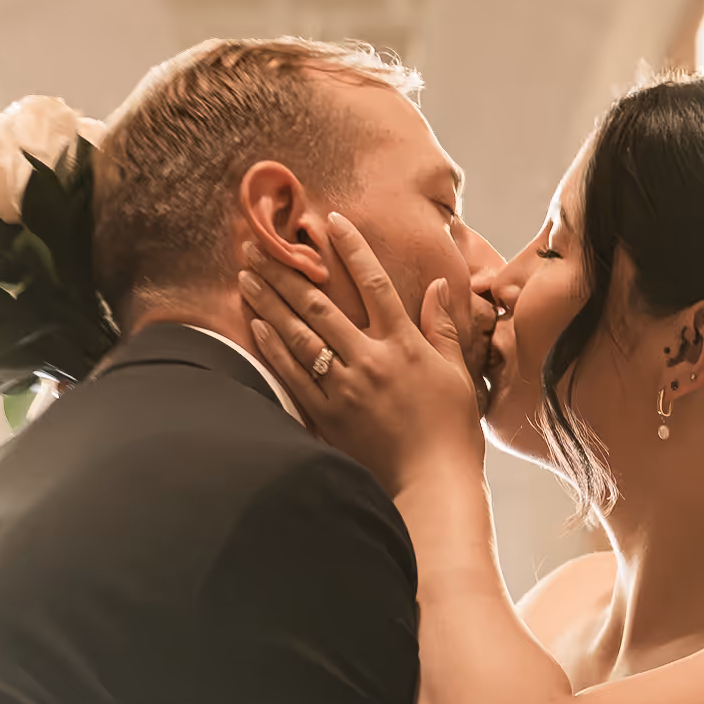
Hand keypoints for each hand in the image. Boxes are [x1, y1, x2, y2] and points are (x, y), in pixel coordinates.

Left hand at [239, 215, 484, 498]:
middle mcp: (371, 361)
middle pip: (321, 305)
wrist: (433, 483)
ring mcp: (345, 388)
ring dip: (271, 303)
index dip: (352, 249)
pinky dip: (274, 348)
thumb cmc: (450, 431)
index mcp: (405, 346)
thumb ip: (442, 328)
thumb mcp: (456, 375)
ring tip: (247, 276)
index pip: (375, 284)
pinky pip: (294, 375)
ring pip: (300, 336)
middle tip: (260, 243)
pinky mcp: (328, 416)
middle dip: (288, 271)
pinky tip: (256, 325)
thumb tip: (436, 286)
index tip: (332, 221)